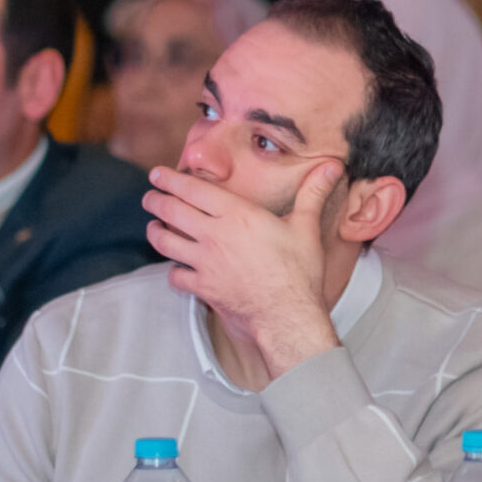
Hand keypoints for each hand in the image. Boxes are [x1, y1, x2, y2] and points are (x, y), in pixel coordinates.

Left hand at [143, 160, 345, 378]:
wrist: (288, 315)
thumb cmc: (299, 272)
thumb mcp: (306, 227)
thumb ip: (313, 193)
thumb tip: (332, 166)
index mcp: (237, 215)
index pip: (193, 190)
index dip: (171, 179)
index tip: (158, 174)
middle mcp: (214, 236)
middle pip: (171, 211)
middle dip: (155, 201)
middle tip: (149, 197)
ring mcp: (205, 263)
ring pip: (165, 242)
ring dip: (155, 232)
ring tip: (154, 227)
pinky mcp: (203, 287)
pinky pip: (176, 276)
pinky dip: (173, 270)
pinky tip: (177, 268)